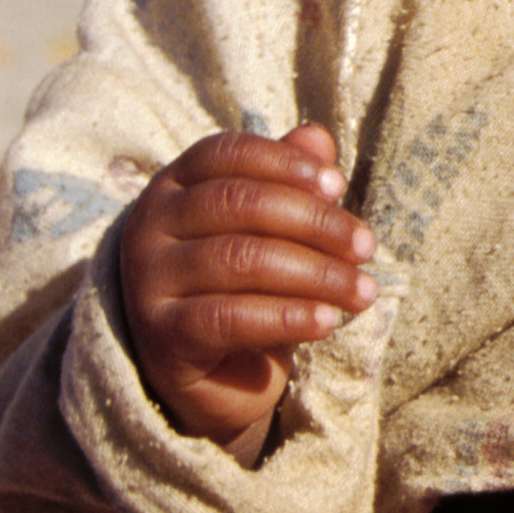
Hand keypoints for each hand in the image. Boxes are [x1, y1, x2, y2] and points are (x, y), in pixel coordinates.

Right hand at [120, 125, 375, 452]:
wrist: (215, 375)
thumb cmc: (247, 286)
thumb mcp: (272, 231)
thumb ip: (291, 182)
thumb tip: (318, 137)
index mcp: (175, 185)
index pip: (228, 154)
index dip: (285, 163)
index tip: (338, 184)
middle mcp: (150, 225)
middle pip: (239, 204)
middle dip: (314, 222)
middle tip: (365, 246)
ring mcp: (148, 280)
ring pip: (240, 260)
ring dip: (315, 274)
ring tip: (362, 291)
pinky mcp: (162, 335)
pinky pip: (229, 318)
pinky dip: (287, 317)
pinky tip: (327, 321)